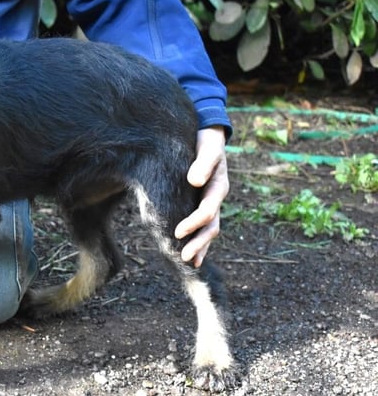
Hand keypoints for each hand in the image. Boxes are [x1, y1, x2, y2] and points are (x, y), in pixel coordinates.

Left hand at [174, 126, 229, 267]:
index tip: (178, 232)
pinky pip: (201, 224)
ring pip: (208, 229)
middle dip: (199, 244)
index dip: (193, 223)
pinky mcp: (200, 200)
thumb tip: (194, 181)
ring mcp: (209, 201)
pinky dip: (197, 238)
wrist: (207, 133)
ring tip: (187, 261)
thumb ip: (203, 162)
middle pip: (211, 227)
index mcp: (218, 187)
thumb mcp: (207, 148)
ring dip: (200, 246)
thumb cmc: (206, 140)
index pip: (207, 211)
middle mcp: (215, 198)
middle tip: (184, 258)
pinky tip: (189, 252)